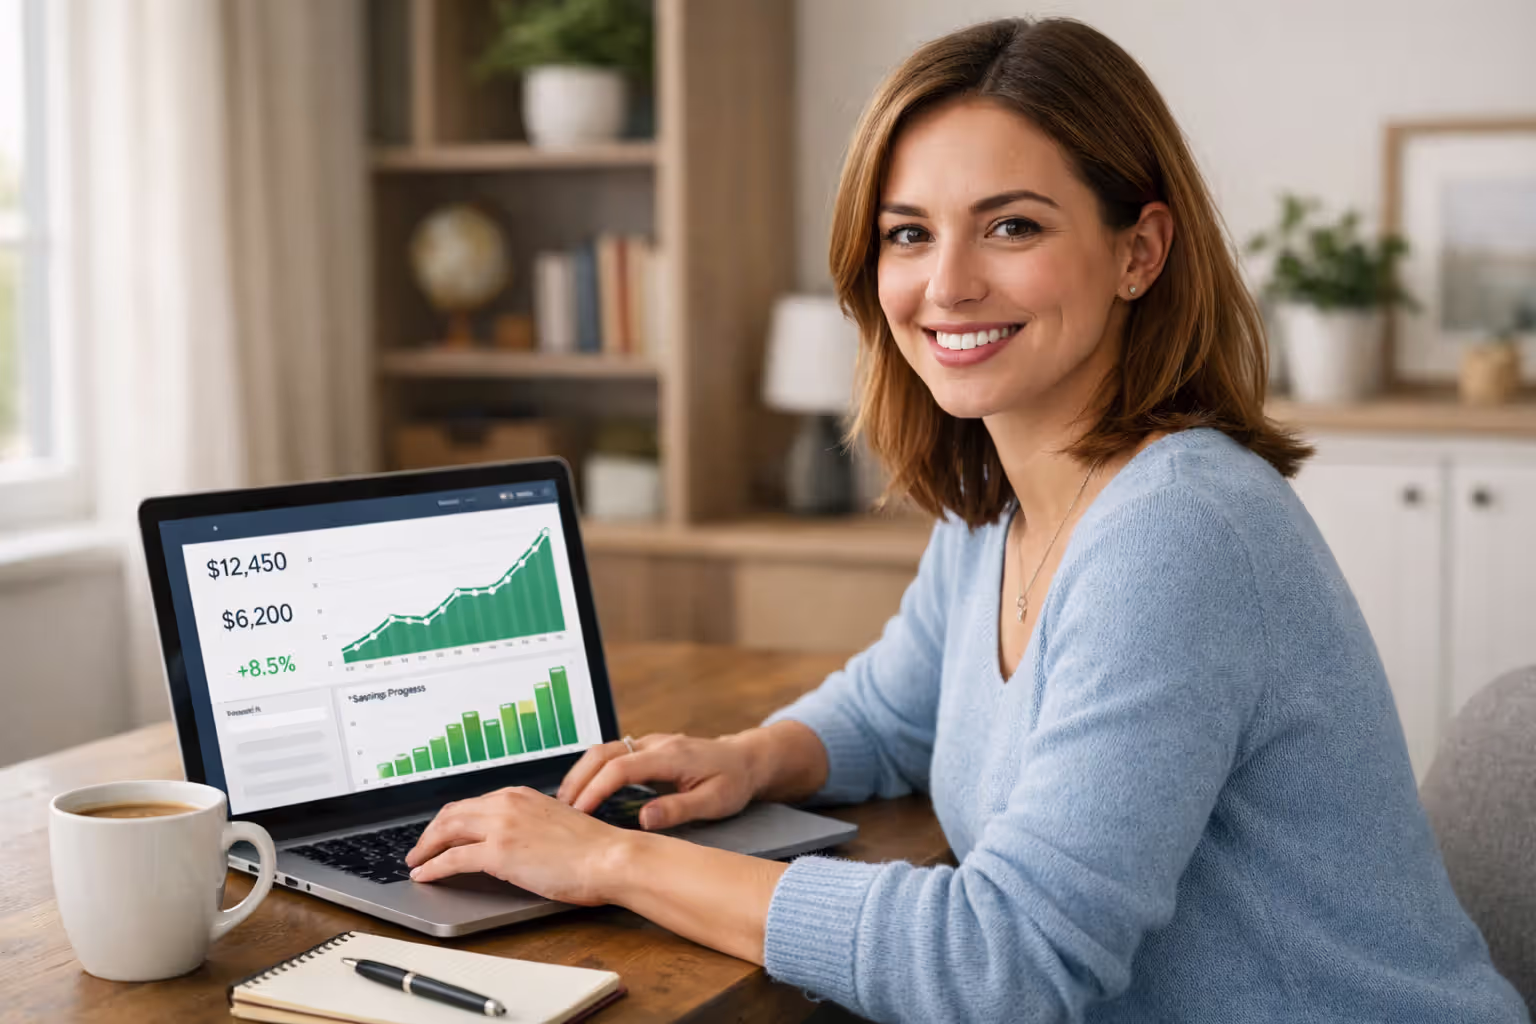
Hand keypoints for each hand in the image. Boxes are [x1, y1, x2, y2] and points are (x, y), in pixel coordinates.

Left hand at [404, 786, 630, 905]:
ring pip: (446, 831)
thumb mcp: (556, 822)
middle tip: (420, 848)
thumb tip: (514, 840)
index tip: (442, 832)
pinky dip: (432, 867)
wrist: (608, 857)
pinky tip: (425, 875)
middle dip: (430, 832)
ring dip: (425, 848)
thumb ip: (530, 823)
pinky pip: (452, 859)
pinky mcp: (498, 853)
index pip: (473, 803)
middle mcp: (507, 803)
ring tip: (416, 862)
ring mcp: (501, 826)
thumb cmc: (593, 848)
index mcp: (521, 794)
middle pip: (452, 813)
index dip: (451, 820)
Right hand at [556, 733, 757, 830]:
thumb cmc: (733, 782)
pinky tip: (584, 792)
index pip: (620, 767)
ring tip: (566, 804)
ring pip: (603, 750)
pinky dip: (592, 771)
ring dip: (581, 774)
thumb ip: (679, 809)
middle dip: (578, 779)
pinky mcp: (646, 748)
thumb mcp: (714, 802)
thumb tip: (643, 819)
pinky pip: (611, 753)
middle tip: (561, 810)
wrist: (746, 759)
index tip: (580, 813)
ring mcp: (649, 742)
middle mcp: (655, 743)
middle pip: (603, 753)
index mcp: (670, 755)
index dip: (596, 790)